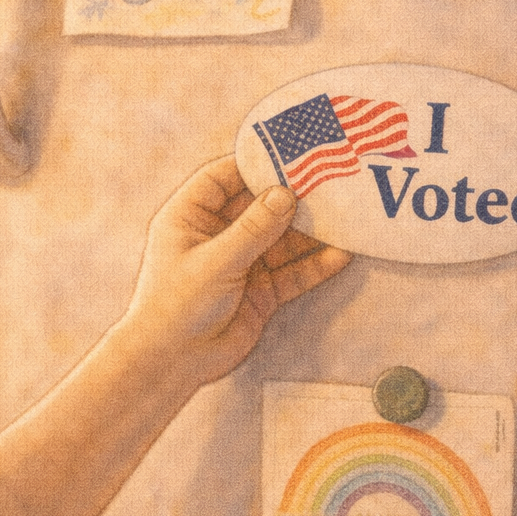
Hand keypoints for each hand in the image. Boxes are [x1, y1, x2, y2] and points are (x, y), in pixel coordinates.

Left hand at [123, 156, 350, 385]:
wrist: (173, 363)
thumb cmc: (176, 306)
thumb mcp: (216, 261)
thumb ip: (254, 229)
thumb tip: (285, 195)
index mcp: (191, 218)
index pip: (223, 179)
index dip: (253, 165)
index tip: (287, 153)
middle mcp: (218, 237)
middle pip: (260, 208)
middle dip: (292, 198)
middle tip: (327, 182)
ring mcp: (242, 264)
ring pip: (282, 241)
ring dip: (310, 232)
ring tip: (343, 217)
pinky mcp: (261, 292)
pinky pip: (293, 273)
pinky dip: (315, 265)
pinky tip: (340, 255)